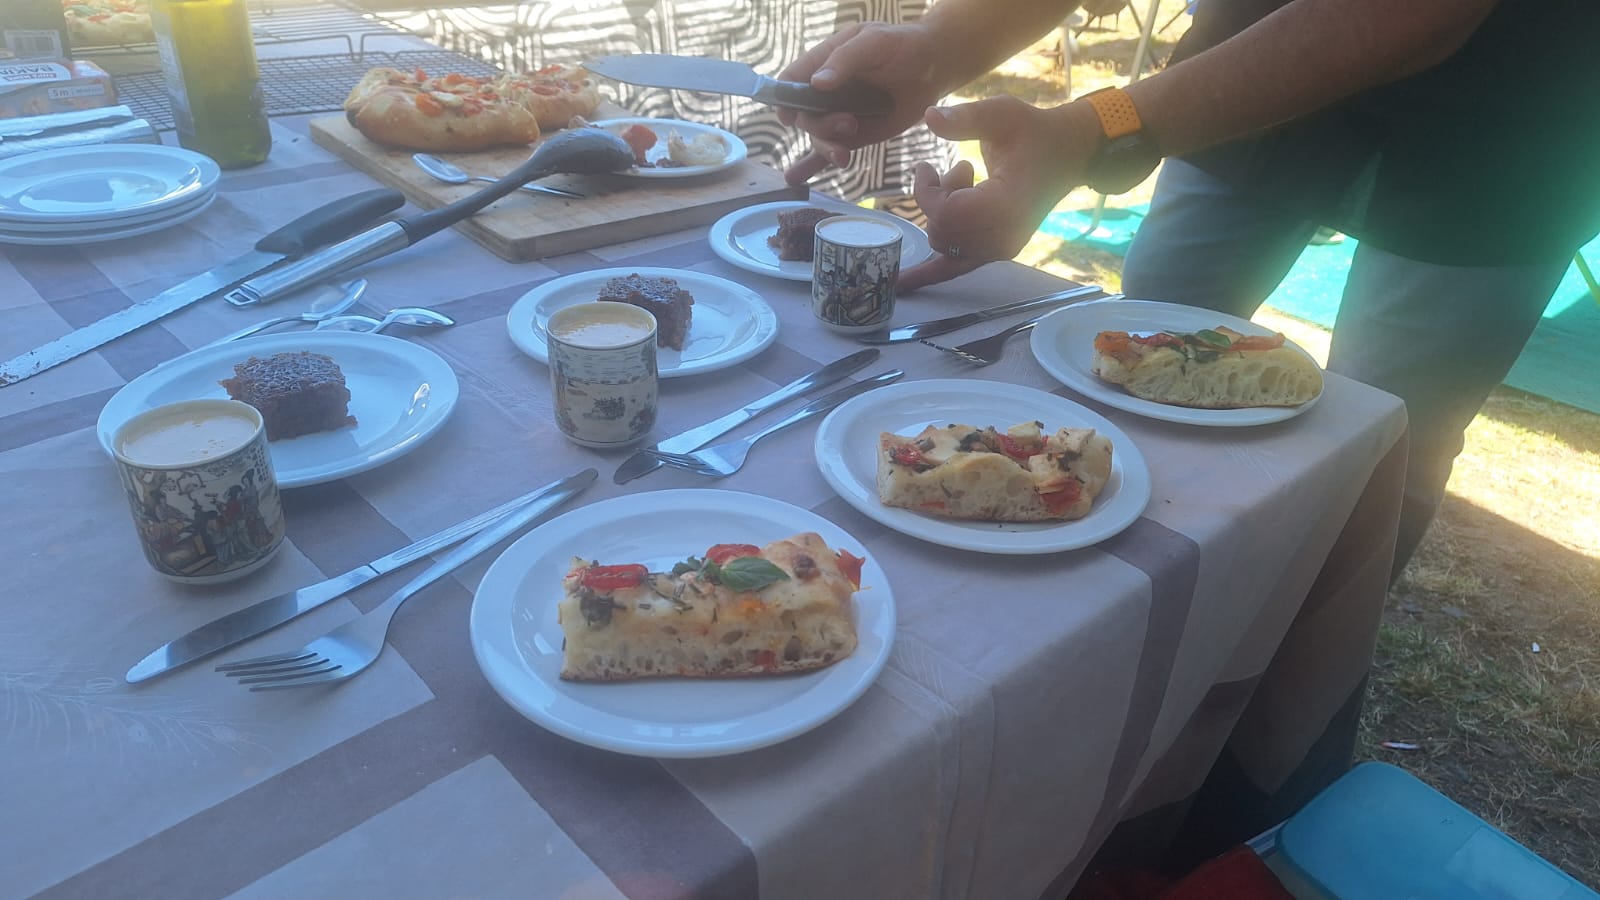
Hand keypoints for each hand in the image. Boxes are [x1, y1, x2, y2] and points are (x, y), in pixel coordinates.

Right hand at [776, 22, 946, 184]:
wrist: (931, 68)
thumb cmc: (900, 45)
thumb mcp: (872, 42)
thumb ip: (844, 60)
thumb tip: (816, 84)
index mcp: (823, 62)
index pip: (791, 80)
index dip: (784, 98)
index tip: (790, 115)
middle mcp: (824, 92)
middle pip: (804, 115)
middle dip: (820, 125)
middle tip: (849, 124)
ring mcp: (837, 115)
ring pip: (817, 137)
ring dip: (826, 147)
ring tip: (844, 155)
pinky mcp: (853, 136)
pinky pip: (829, 151)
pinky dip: (811, 166)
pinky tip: (794, 178)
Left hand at [900, 97, 1099, 291]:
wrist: (1067, 155)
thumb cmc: (1034, 132)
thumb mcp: (1002, 113)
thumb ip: (965, 118)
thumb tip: (929, 115)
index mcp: (1007, 205)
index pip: (946, 213)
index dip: (926, 192)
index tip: (925, 166)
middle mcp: (1005, 236)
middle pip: (941, 232)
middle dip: (936, 200)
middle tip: (956, 171)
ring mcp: (1001, 248)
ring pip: (943, 247)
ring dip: (942, 217)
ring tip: (965, 185)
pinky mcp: (996, 252)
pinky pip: (955, 270)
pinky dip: (928, 276)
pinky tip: (900, 284)